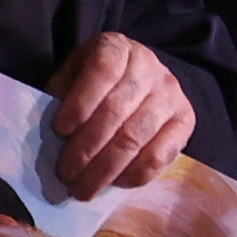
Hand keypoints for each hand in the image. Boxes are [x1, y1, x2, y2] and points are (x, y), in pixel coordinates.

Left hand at [44, 31, 192, 197]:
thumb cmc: (96, 83)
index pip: (101, 72)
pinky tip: (114, 183)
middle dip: (86, 149)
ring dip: (105, 169)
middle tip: (65, 174)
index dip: (80, 103)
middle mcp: (148, 66)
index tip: (60, 131)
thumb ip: (62, 98)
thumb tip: (50, 141)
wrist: (140, 81)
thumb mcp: (74, 76)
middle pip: (116, 111)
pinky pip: (159, 156)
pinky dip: (133, 175)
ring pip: (136, 138)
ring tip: (83, 188)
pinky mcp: (185, 121)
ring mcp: (170, 93)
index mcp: (117, 48)